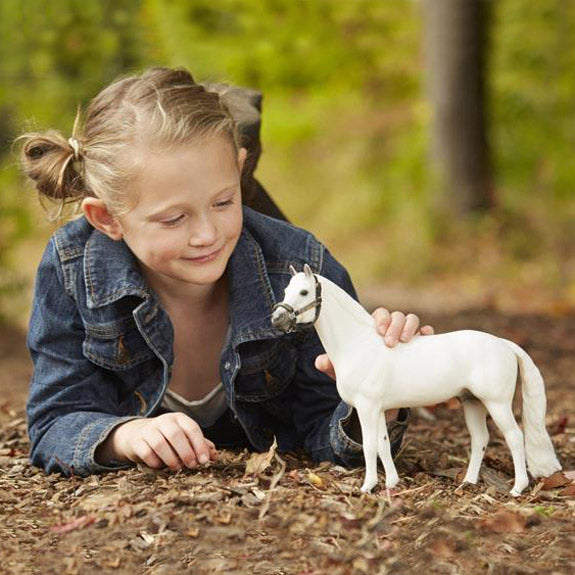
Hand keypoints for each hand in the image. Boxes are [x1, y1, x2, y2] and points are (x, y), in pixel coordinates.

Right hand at [96, 412, 217, 470]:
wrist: (136, 434)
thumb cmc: (167, 437)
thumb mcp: (184, 437)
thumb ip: (199, 445)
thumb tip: (215, 456)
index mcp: (179, 419)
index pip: (192, 428)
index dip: (199, 444)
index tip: (204, 460)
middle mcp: (163, 421)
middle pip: (175, 434)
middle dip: (185, 452)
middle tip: (191, 465)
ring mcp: (148, 430)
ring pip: (160, 444)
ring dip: (171, 459)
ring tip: (177, 467)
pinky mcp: (137, 441)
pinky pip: (146, 453)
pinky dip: (155, 462)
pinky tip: (160, 465)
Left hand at [315, 308, 433, 380]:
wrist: (385, 400)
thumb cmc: (364, 380)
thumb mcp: (349, 375)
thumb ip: (334, 367)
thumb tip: (319, 361)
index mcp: (374, 332)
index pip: (379, 315)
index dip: (380, 318)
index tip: (377, 330)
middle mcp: (392, 331)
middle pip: (396, 315)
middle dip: (394, 323)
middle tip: (390, 341)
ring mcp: (407, 338)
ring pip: (412, 320)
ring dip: (409, 326)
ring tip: (405, 341)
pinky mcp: (421, 348)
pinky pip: (428, 334)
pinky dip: (427, 333)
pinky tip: (425, 338)